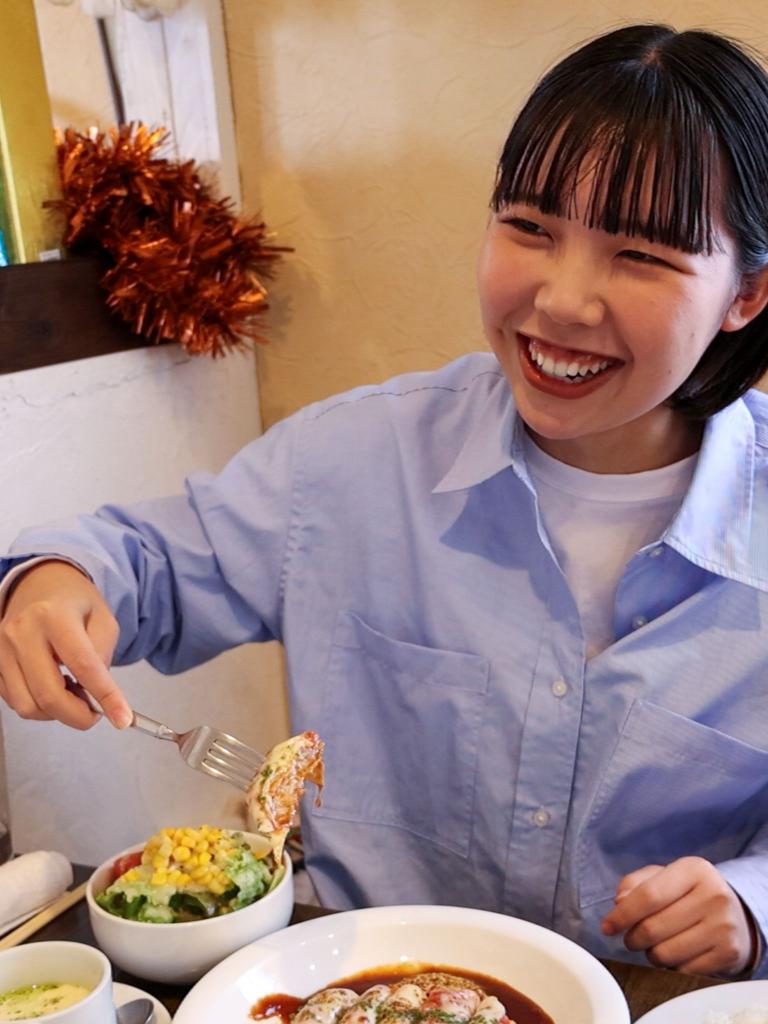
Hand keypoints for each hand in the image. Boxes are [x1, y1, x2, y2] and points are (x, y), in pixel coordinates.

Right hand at [0, 561, 131, 729]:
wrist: (39, 584)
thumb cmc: (75, 602)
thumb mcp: (103, 618)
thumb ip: (103, 655)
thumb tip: (98, 695)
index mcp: (54, 615)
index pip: (82, 665)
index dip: (104, 696)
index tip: (123, 719)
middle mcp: (21, 632)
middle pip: (48, 694)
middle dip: (78, 716)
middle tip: (95, 713)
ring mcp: (1, 649)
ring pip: (27, 705)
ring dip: (57, 712)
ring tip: (74, 693)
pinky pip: (14, 702)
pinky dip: (39, 706)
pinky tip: (53, 687)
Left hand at [601, 857, 754, 975]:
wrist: (736, 915)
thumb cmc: (690, 894)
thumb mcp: (665, 877)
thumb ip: (635, 884)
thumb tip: (619, 903)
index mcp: (694, 869)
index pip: (648, 895)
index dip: (622, 915)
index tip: (607, 927)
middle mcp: (713, 895)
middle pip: (653, 927)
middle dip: (633, 937)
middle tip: (632, 938)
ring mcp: (723, 925)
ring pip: (665, 953)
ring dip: (651, 954)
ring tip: (655, 944)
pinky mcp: (729, 953)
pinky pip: (683, 970)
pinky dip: (671, 966)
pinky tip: (676, 954)